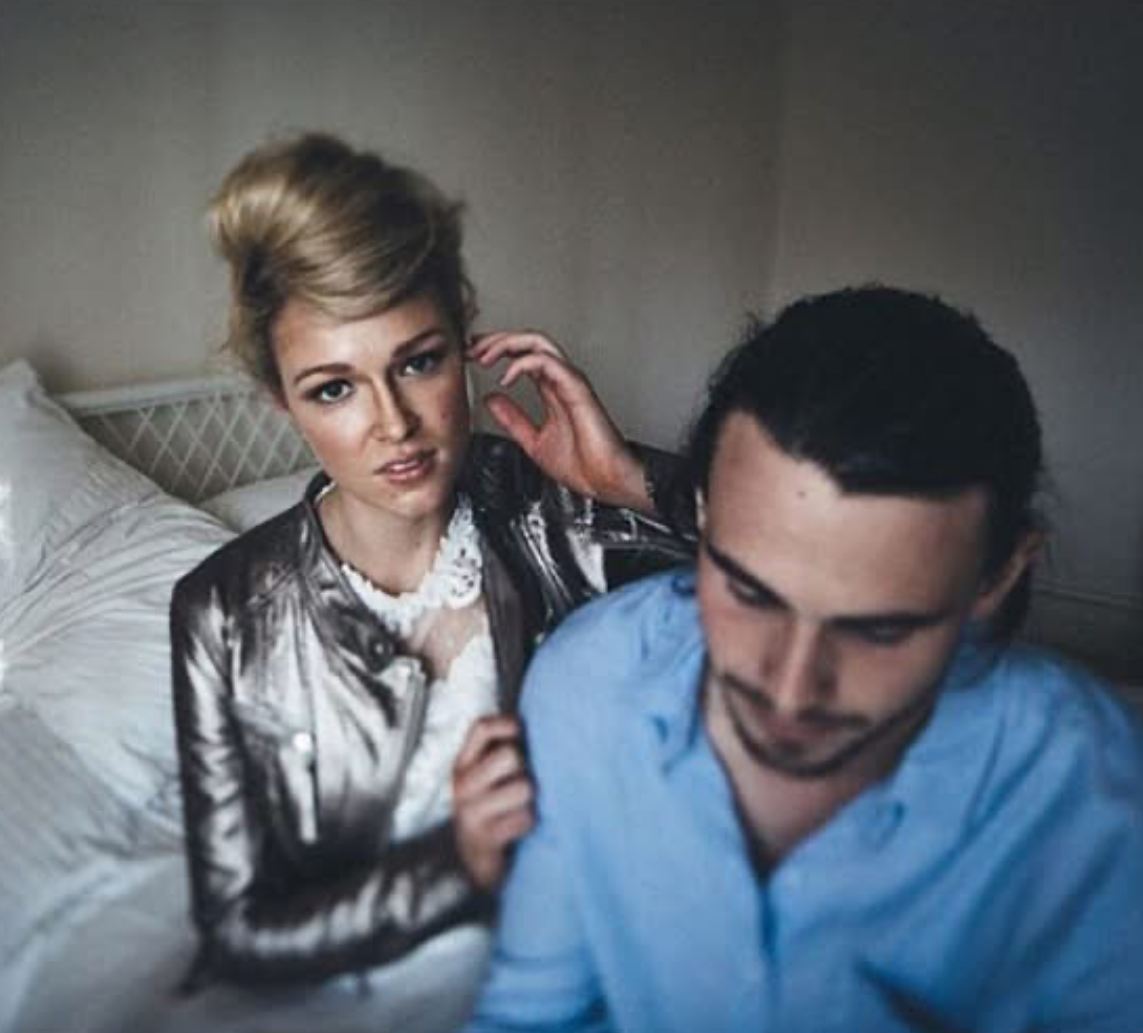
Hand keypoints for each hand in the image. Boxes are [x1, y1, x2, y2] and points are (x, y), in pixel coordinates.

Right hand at [452, 715, 534, 892]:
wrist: (480, 863)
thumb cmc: (496, 810)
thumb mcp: (492, 776)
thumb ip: (506, 749)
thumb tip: (541, 723)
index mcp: (464, 763)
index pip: (482, 727)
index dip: (508, 725)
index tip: (522, 735)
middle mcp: (462, 784)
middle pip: (510, 755)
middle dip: (526, 769)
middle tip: (522, 785)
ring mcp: (469, 812)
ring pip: (523, 787)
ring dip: (531, 800)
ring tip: (521, 809)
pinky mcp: (483, 839)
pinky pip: (524, 818)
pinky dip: (529, 823)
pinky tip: (519, 829)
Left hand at [468, 331, 651, 512]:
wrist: (605, 482)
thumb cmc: (584, 465)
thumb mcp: (533, 441)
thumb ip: (513, 419)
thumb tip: (492, 401)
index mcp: (552, 390)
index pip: (522, 356)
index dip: (496, 350)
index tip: (471, 355)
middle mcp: (561, 381)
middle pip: (527, 342)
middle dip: (496, 340)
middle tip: (472, 348)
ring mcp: (570, 382)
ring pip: (538, 343)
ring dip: (507, 344)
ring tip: (484, 355)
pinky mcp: (576, 388)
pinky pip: (548, 362)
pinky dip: (523, 363)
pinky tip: (506, 377)